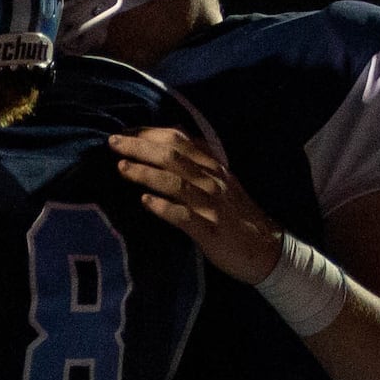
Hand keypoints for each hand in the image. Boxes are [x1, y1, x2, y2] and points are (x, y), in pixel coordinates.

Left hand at [111, 129, 284, 284]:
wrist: (266, 248)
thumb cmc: (236, 215)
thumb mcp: (220, 181)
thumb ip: (197, 163)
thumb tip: (167, 144)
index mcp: (213, 166)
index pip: (180, 140)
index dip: (151, 133)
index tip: (125, 131)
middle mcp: (212, 180)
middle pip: (173, 156)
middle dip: (141, 147)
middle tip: (113, 142)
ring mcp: (211, 205)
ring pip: (176, 182)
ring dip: (147, 173)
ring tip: (122, 168)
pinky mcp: (209, 230)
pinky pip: (184, 217)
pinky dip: (164, 207)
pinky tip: (145, 202)